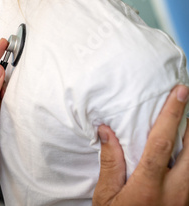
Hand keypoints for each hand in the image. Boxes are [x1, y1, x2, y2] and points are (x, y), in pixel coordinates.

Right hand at [93, 85, 188, 205]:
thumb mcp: (106, 197)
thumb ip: (110, 162)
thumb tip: (106, 130)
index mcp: (149, 186)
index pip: (162, 143)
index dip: (171, 115)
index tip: (180, 92)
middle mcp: (175, 191)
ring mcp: (186, 200)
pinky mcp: (188, 204)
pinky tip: (185, 153)